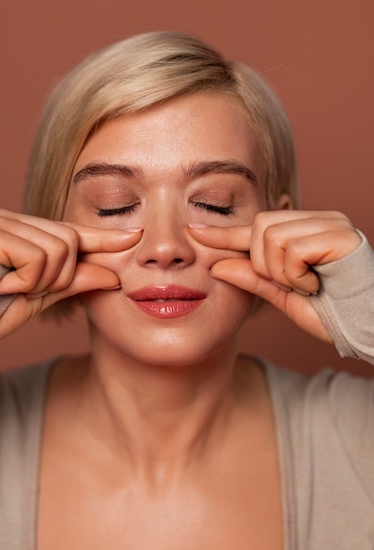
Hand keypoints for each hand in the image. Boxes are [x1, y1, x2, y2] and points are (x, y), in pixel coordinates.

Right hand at [0, 208, 141, 341]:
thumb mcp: (42, 297)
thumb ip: (74, 281)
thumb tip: (114, 274)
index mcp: (24, 232)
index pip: (73, 232)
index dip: (104, 237)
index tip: (136, 235)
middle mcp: (12, 219)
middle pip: (71, 240)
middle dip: (59, 276)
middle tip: (24, 290)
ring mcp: (0, 222)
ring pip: (59, 249)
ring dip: (42, 281)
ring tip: (11, 288)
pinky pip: (39, 257)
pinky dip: (28, 280)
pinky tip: (2, 286)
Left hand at [189, 211, 361, 341]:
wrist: (371, 329)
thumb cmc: (335, 314)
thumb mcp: (285, 297)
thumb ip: (254, 278)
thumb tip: (216, 265)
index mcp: (304, 233)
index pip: (255, 227)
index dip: (224, 233)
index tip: (193, 232)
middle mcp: (318, 220)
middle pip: (260, 226)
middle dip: (265, 264)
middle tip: (294, 285)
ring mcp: (331, 223)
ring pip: (272, 237)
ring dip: (283, 272)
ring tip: (309, 286)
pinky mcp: (340, 233)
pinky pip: (291, 249)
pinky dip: (297, 275)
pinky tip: (317, 284)